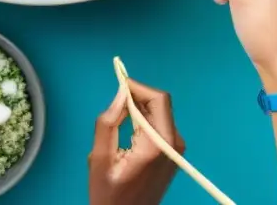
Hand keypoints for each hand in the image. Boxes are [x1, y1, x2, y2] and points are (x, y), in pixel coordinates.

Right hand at [89, 80, 182, 204]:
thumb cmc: (110, 194)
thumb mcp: (99, 158)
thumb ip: (108, 122)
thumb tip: (120, 93)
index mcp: (157, 145)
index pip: (158, 100)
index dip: (138, 86)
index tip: (118, 82)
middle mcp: (174, 144)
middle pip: (161, 104)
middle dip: (138, 96)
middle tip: (116, 101)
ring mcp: (176, 149)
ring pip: (161, 112)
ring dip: (140, 109)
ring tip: (118, 122)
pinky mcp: (173, 153)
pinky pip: (160, 125)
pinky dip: (145, 120)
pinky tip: (128, 132)